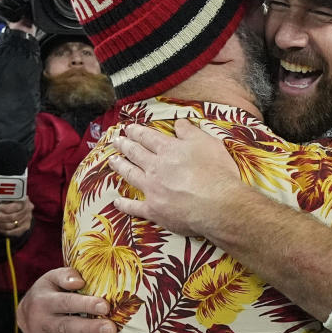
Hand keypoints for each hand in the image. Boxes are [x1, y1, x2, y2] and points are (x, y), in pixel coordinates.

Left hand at [0, 198, 33, 237]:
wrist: (1, 210)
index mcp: (22, 198)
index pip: (16, 206)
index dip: (4, 208)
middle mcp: (28, 208)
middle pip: (13, 217)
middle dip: (0, 217)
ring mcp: (28, 218)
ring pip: (12, 225)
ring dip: (0, 224)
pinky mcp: (25, 227)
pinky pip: (14, 232)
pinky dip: (4, 231)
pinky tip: (0, 227)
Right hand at [16, 267, 116, 332]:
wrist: (25, 312)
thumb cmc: (48, 292)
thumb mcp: (52, 278)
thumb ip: (65, 276)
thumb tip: (79, 281)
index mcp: (42, 301)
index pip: (65, 303)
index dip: (85, 305)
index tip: (105, 306)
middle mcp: (39, 322)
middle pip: (66, 326)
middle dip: (89, 328)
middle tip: (110, 329)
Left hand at [110, 120, 244, 236]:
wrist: (218, 206)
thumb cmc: (217, 173)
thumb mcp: (209, 143)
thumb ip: (191, 132)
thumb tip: (179, 123)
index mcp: (169, 150)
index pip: (148, 137)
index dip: (137, 132)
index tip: (128, 129)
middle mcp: (156, 167)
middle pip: (136, 153)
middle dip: (125, 145)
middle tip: (116, 141)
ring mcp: (152, 189)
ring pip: (131, 175)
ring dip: (120, 167)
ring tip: (113, 161)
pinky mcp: (154, 210)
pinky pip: (134, 207)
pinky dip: (124, 205)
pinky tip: (117, 202)